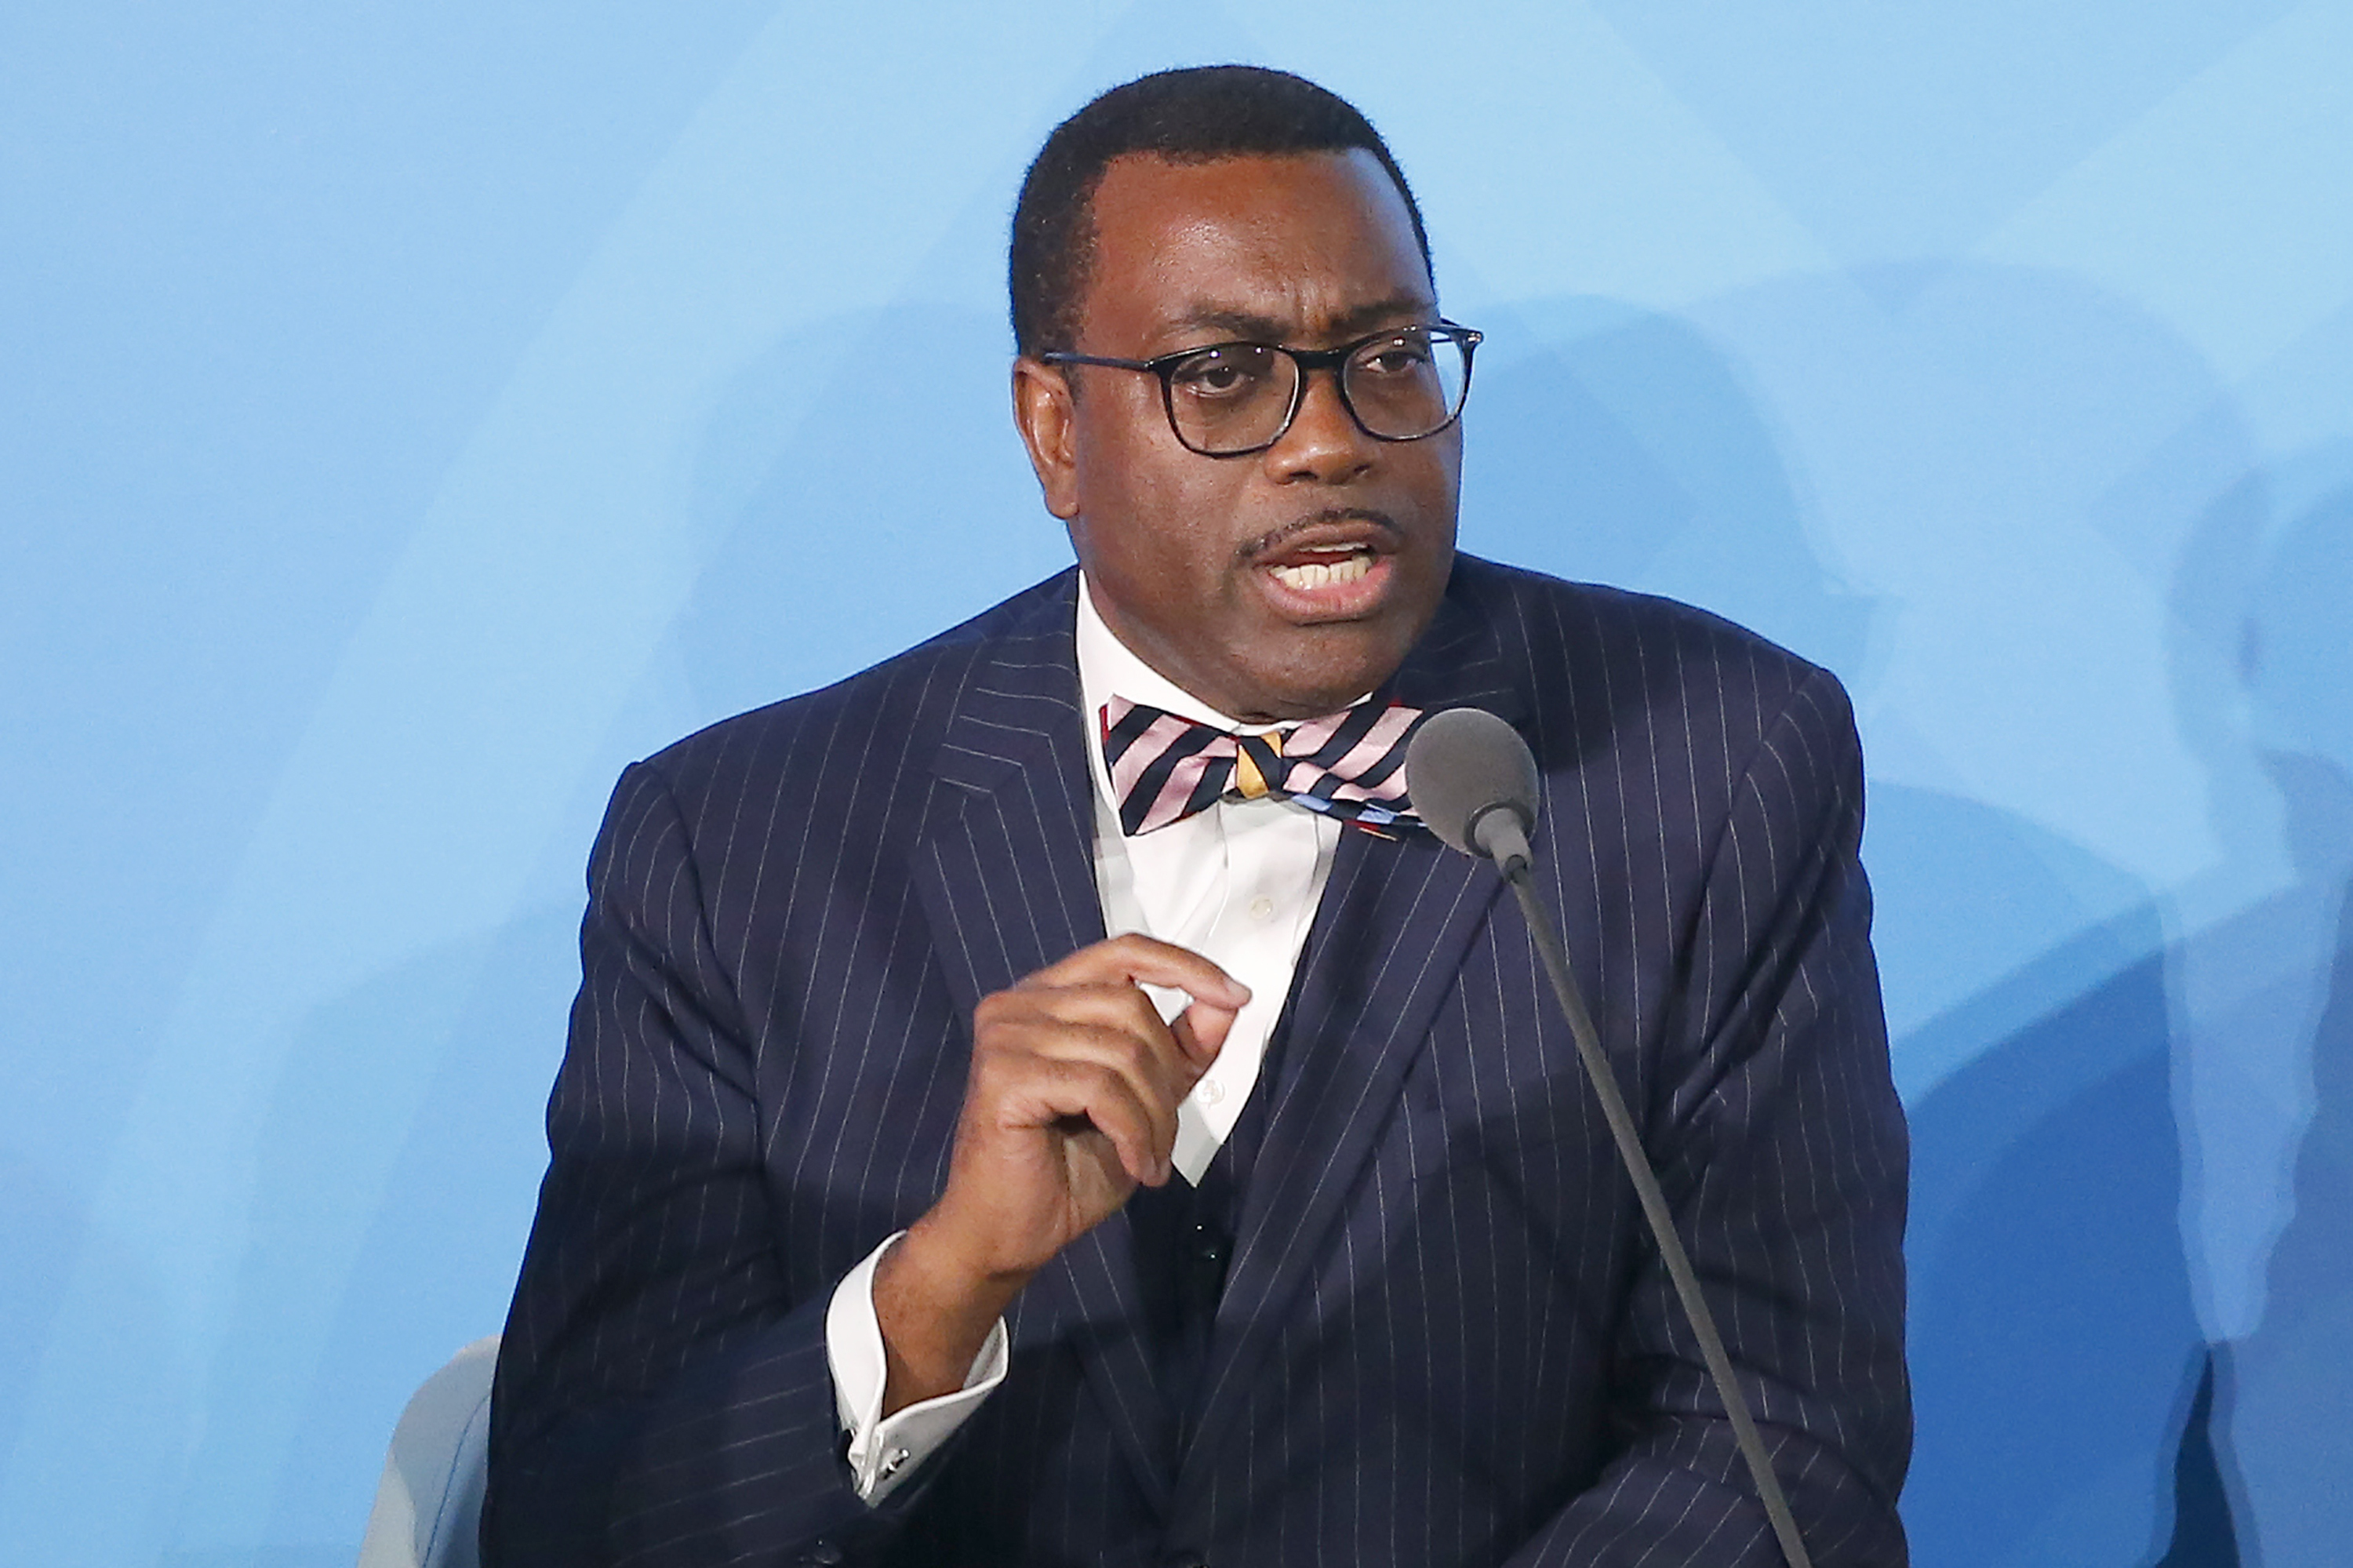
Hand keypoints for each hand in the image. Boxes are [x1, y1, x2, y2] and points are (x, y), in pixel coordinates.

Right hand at [874, 934, 1248, 1410]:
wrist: (1010, 1237)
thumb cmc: (1068, 1169)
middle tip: (1165, 1137)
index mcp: (1048, 996)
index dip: (1184, 966)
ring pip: (1121, 1049)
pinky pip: (1099, 1087)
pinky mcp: (1002, 1074)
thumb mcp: (1144, 1099)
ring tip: (1150, 1159)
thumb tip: (1229, 999)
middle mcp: (1019, 1002)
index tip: (1235, 995)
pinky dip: (1132, 1132)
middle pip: (1132, 1005)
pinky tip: (1134, 1167)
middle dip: (1167, 1075)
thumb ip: (1181, 1047)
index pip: (1125, 950)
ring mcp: (1005, 1034)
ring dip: (1154, 1115)